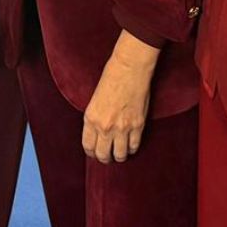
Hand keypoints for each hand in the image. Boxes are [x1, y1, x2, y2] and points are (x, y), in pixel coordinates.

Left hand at [81, 30, 158, 163]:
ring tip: (119, 154)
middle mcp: (105, 126)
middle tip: (107, 157)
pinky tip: (130, 145)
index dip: (91, 153)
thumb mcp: (94, 100)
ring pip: (120, 155)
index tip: (95, 153)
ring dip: (119, 156)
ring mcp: (122, 127)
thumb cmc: (111, 78)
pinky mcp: (138, 125)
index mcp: (91, 118)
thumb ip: (95, 118)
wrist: (129, 68)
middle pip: (103, 155)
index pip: (88, 146)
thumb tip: (98, 134)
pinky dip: (132, 148)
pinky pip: (135, 146)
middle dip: (104, 158)